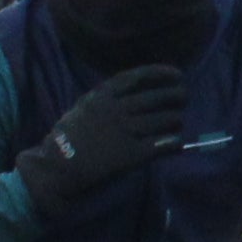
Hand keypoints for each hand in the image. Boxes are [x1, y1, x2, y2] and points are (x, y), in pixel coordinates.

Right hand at [22, 64, 188, 203]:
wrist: (57, 168)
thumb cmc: (65, 139)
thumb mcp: (81, 109)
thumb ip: (104, 100)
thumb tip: (133, 94)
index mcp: (102, 96)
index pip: (138, 77)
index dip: (161, 73)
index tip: (177, 74)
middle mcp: (116, 110)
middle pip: (157, 97)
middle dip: (177, 95)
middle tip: (184, 97)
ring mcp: (125, 131)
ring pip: (165, 119)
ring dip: (176, 119)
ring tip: (178, 121)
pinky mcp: (132, 154)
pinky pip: (163, 144)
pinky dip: (174, 142)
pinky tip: (177, 143)